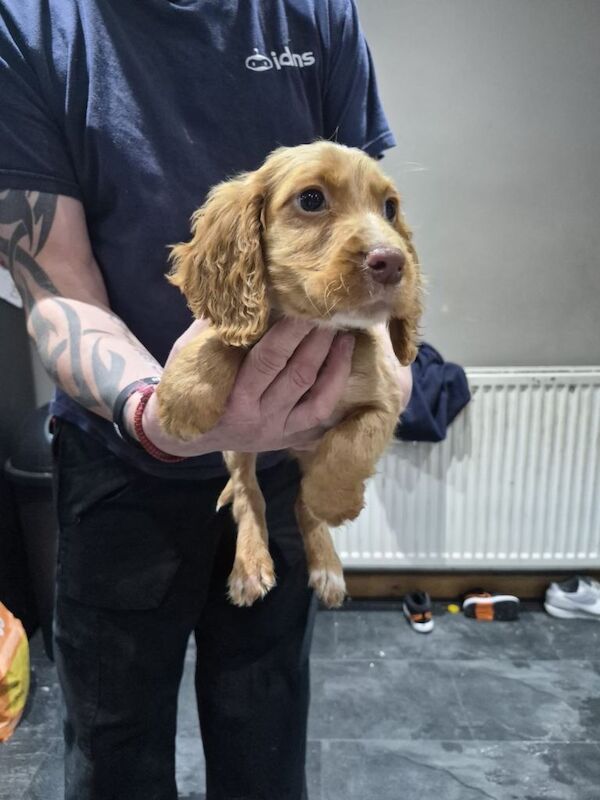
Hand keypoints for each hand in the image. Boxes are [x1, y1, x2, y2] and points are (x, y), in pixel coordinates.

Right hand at [136, 317, 355, 457]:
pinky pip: (321, 415)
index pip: (269, 359)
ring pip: (317, 396)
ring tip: (344, 333)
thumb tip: (251, 292)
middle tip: (332, 310)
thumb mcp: (190, 354)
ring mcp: (277, 432)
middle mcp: (259, 419)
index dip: (291, 331)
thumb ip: (217, 328)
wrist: (181, 435)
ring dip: (335, 362)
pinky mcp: (289, 438)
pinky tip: (343, 362)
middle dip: (318, 339)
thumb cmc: (185, 385)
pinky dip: (335, 388)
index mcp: (233, 399)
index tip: (304, 303)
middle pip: (298, 374)